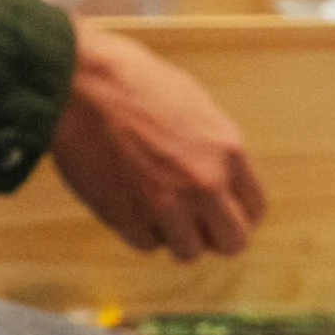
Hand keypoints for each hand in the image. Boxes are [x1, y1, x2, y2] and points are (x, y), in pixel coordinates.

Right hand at [52, 24, 264, 259]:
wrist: (81, 83)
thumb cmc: (132, 82)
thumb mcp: (194, 105)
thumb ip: (213, 148)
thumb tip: (222, 180)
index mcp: (227, 150)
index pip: (254, 208)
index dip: (238, 215)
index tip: (222, 214)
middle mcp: (204, 183)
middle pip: (231, 243)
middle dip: (214, 236)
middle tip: (195, 224)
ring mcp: (167, 205)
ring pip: (188, 252)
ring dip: (175, 236)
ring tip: (157, 209)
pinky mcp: (129, 218)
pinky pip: (147, 245)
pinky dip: (140, 230)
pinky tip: (130, 203)